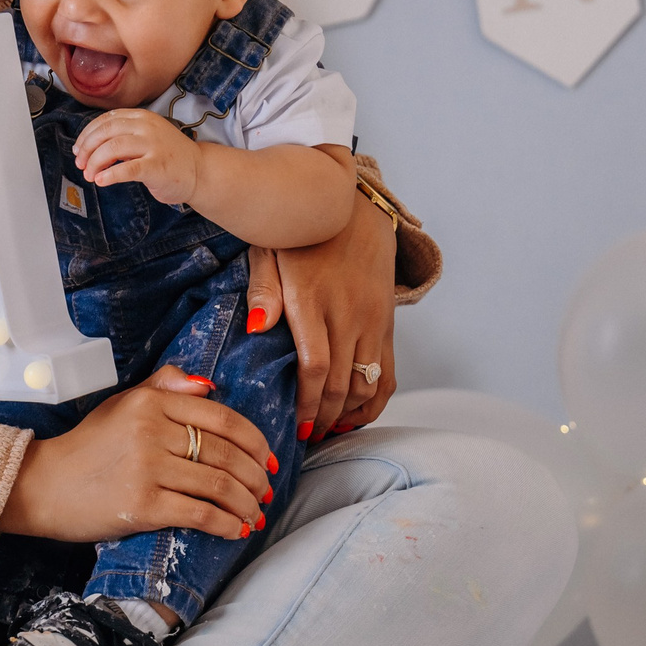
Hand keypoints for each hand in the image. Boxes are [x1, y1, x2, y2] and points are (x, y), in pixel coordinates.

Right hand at [0, 367, 277, 543]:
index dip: (255, 442)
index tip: (269, 459)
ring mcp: (147, 468)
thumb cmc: (87, 446)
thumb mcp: (121, 404)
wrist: (43, 486)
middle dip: (256, 477)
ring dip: (247, 504)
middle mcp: (151, 430)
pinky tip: (236, 530)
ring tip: (255, 514)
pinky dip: (227, 524)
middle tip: (266, 490)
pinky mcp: (143, 505)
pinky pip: (200, 514)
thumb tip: (209, 386)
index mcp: (151, 402)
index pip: (222, 419)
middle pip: (226, 454)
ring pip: (219, 485)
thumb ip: (163, 386)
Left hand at [71, 109, 201, 205]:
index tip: (79, 149)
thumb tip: (91, 147)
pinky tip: (101, 181)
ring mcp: (153, 145)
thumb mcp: (146, 136)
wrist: (200, 171)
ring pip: (113, 148)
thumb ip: (123, 136)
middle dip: (87, 149)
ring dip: (95, 163)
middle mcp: (147, 127)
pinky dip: (110, 175)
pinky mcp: (157, 166)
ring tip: (90, 175)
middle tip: (81, 164)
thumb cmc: (169, 156)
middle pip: (106, 132)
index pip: (106, 120)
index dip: (87, 135)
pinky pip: (127, 169)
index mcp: (142, 117)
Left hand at [246, 183, 397, 440]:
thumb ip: (262, 288)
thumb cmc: (300, 232)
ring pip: (367, 383)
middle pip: (340, 383)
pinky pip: (389, 372)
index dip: (308, 403)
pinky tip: (356, 415)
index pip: (315, 366)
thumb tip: (256, 327)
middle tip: (305, 437)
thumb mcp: (268, 249)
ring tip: (326, 429)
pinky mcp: (388, 322)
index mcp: (313, 300)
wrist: (354, 208)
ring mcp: (373, 320)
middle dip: (323, 417)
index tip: (296, 426)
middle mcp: (348, 314)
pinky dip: (375, 400)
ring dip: (347, 413)